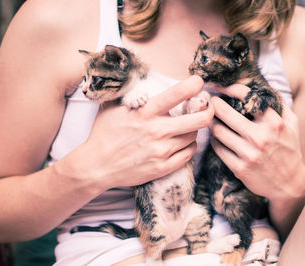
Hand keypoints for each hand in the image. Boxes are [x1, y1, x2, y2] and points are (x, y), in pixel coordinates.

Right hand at [54, 76, 213, 190]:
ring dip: (193, 130)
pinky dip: (188, 146)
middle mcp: (157, 131)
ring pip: (194, 136)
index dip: (195, 84)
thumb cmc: (104, 134)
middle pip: (200, 119)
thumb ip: (135, 95)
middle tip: (206, 108)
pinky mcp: (163, 167)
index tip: (199, 83)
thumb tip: (149, 80)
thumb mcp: (115, 108)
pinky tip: (180, 142)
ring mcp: (162, 151)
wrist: (96, 166)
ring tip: (184, 127)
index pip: (178, 93)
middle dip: (208, 111)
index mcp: (146, 112)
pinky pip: (189, 153)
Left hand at [209, 84, 304, 213]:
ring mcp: (249, 154)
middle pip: (225, 113)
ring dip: (210, 122)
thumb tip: (259, 85)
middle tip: (208, 101)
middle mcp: (260, 137)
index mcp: (274, 123)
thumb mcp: (292, 124)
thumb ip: (278, 104)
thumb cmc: (289, 149)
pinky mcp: (239, 168)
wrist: (289, 184)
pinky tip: (215, 137)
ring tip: (209, 118)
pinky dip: (214, 140)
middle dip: (213, 104)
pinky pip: (218, 148)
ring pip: (217, 131)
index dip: (229, 88)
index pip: (247, 96)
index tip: (220, 87)